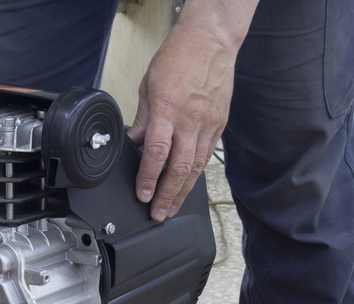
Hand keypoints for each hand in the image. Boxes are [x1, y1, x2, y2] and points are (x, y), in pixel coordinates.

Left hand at [126, 1, 255, 220]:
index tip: (143, 195)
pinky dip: (196, 174)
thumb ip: (142, 119)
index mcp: (167, 110)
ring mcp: (208, 124)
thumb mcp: (148, 86)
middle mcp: (189, 120)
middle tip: (158, 213)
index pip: (156, 154)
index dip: (148, 179)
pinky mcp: (219, 125)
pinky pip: (207, 156)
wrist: (210, 41)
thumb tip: (134, 144)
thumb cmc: (179, 57)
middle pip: (179, 169)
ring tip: (172, 207)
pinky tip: (188, 186)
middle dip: (167, 196)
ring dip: (182, 192)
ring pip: (196, 168)